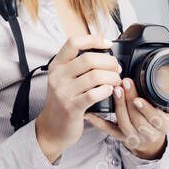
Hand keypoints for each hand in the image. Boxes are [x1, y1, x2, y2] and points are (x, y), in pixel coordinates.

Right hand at [35, 33, 122, 162]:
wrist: (52, 128)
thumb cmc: (63, 101)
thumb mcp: (63, 80)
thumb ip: (77, 66)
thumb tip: (104, 52)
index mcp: (56, 66)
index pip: (73, 43)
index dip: (93, 39)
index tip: (107, 44)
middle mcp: (58, 77)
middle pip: (89, 59)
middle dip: (109, 62)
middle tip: (117, 69)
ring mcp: (63, 92)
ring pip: (95, 76)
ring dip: (112, 77)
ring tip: (116, 81)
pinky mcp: (72, 107)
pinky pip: (95, 94)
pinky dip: (107, 90)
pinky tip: (110, 91)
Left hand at [84, 77, 168, 158]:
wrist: (152, 143)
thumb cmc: (166, 123)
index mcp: (161, 127)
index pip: (154, 120)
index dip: (146, 110)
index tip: (139, 98)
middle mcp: (145, 133)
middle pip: (136, 119)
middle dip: (129, 101)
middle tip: (123, 84)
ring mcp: (130, 135)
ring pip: (122, 122)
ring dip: (117, 106)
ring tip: (114, 89)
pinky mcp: (118, 135)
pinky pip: (107, 129)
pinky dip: (98, 122)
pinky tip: (91, 112)